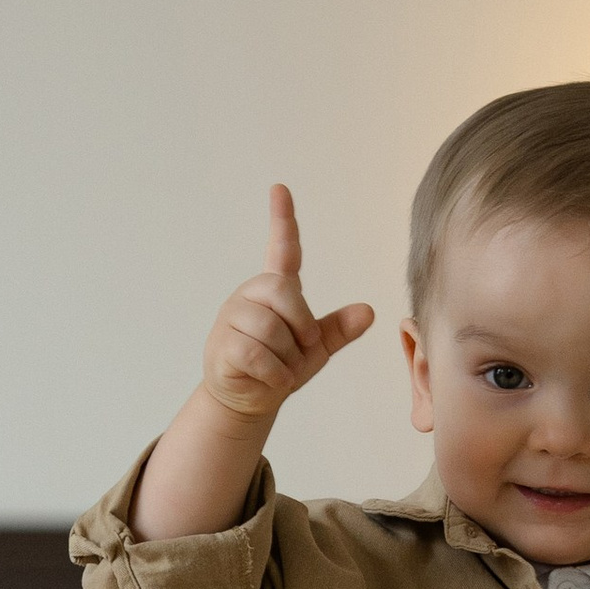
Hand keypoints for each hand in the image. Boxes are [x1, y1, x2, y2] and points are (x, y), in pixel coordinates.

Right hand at [201, 186, 374, 425]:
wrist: (249, 400)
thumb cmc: (281, 366)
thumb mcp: (316, 348)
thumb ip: (339, 329)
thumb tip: (369, 312)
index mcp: (275, 290)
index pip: (282, 249)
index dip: (282, 219)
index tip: (280, 189)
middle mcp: (250, 295)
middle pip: (283, 291)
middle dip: (301, 324)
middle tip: (302, 347)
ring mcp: (231, 318)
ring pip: (270, 328)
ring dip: (286, 357)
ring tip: (280, 367)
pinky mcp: (221, 344)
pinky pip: (256, 353)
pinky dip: (274, 372)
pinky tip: (273, 379)